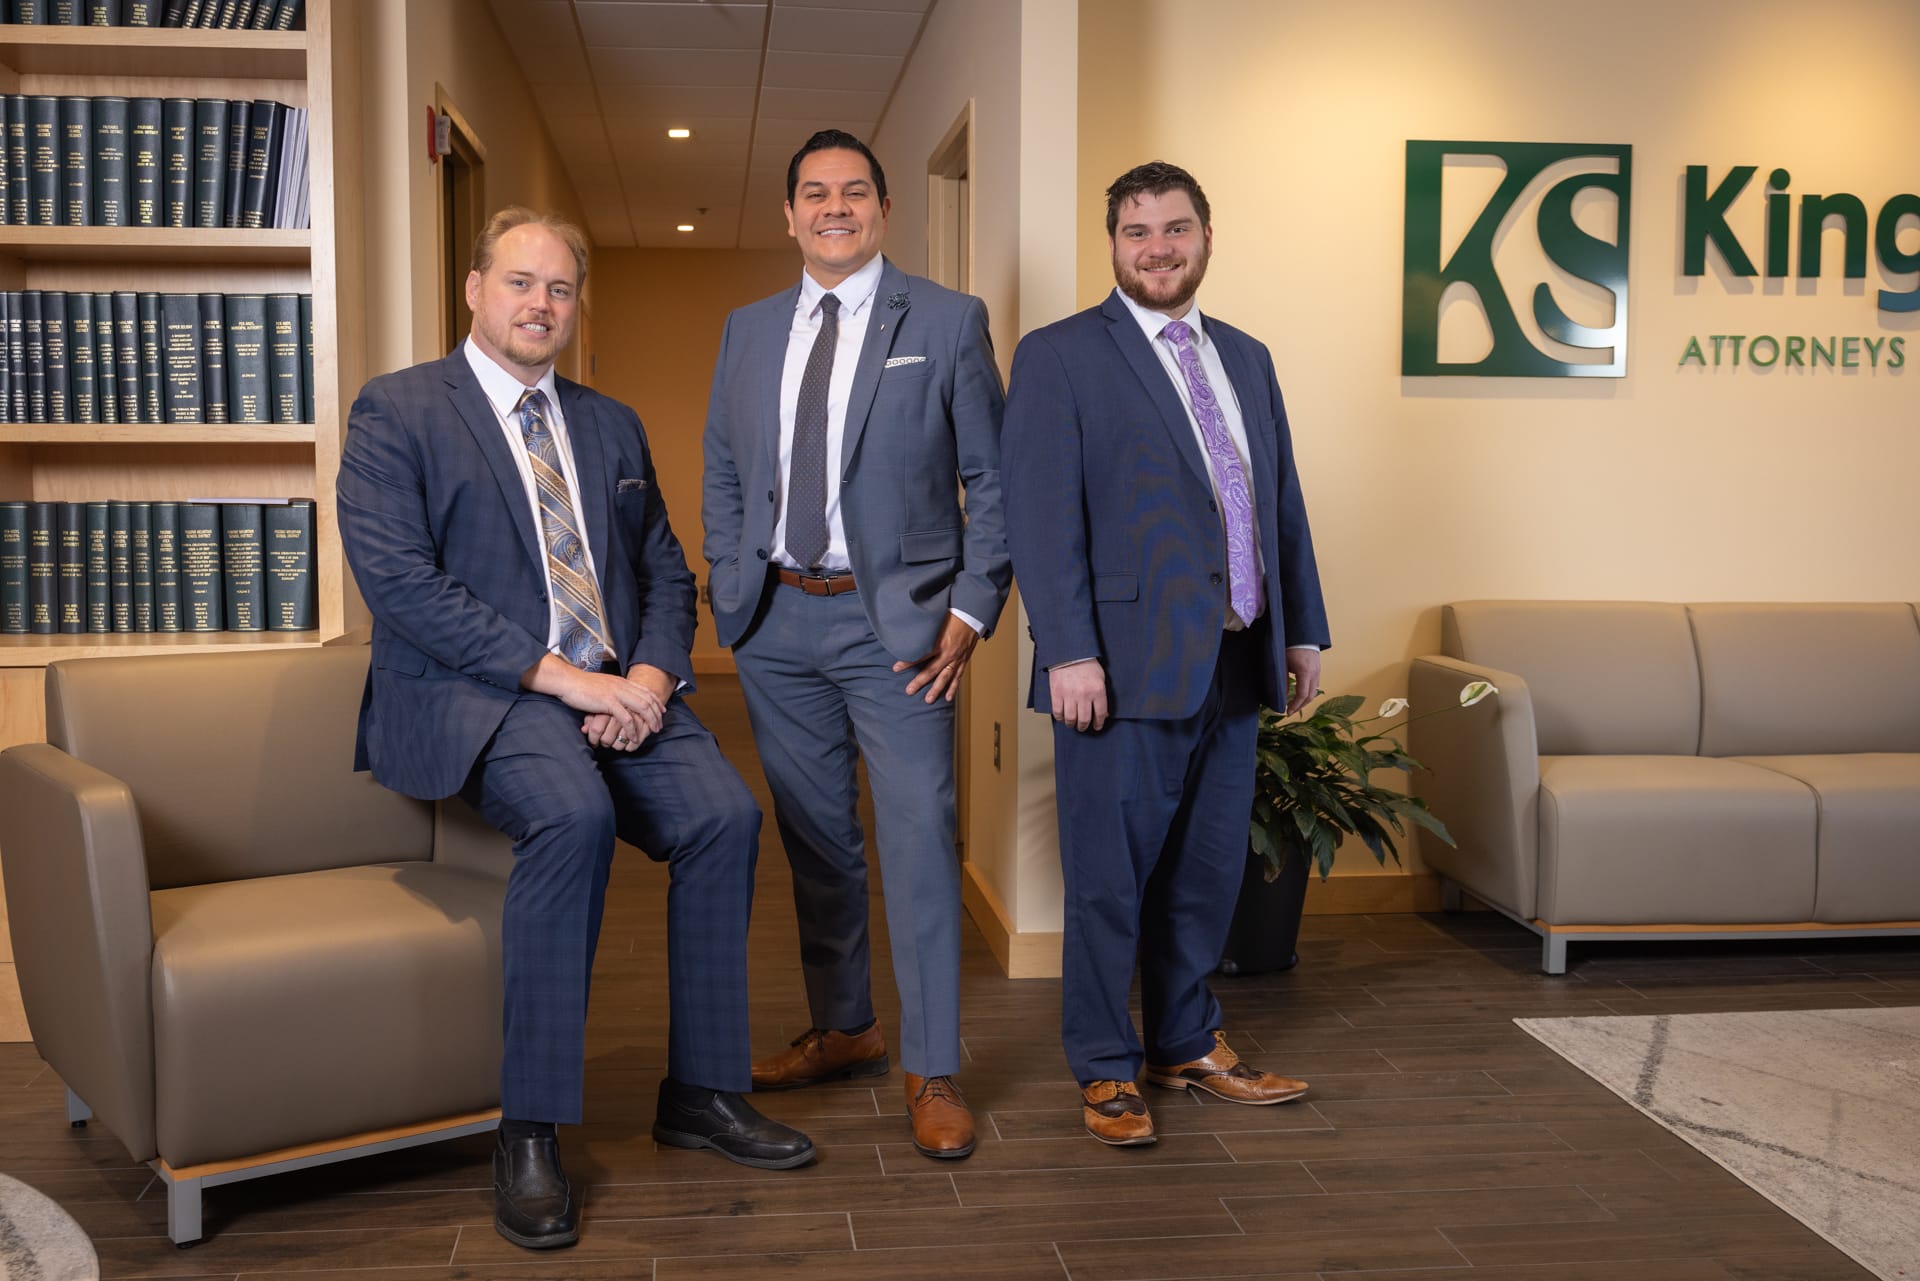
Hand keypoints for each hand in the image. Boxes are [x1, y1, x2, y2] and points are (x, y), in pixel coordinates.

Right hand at [521, 654, 662, 746]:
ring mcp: (616, 694)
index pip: (645, 691)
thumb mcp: (603, 685)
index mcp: (622, 681)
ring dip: (649, 721)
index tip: (662, 711)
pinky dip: (632, 729)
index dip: (656, 701)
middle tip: (659, 726)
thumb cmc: (582, 686)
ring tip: (652, 732)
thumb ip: (613, 691)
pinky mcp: (608, 703)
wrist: (568, 681)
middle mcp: (622, 686)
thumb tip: (619, 699)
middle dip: (656, 714)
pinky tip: (633, 737)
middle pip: (648, 700)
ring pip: (641, 708)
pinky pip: (626, 718)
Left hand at [893, 614, 979, 702]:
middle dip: (920, 681)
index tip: (896, 668)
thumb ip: (925, 626)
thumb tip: (909, 624)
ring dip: (937, 689)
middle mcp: (949, 653)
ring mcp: (957, 658)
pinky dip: (953, 687)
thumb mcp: (937, 617)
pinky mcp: (964, 660)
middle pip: (932, 670)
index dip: (907, 662)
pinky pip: (958, 676)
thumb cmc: (955, 613)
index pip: (921, 655)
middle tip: (909, 691)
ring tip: (928, 700)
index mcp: (941, 642)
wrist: (974, 614)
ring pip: (946, 677)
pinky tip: (947, 697)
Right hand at [1049, 659, 1108, 731]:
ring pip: (1070, 718)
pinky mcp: (1057, 693)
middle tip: (1083, 727)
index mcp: (1097, 690)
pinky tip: (1063, 717)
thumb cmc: (1086, 664)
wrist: (1069, 653)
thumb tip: (1103, 713)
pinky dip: (1060, 718)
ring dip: (1072, 724)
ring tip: (1072, 723)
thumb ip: (1102, 696)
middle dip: (1084, 726)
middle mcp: (1084, 694)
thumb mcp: (1100, 678)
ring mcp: (1069, 695)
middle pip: (1084, 719)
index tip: (1097, 726)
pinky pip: (1058, 712)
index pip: (1100, 714)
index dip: (1099, 723)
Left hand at [1284, 646, 1320, 714]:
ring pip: (1314, 691)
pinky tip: (1300, 694)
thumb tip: (1281, 694)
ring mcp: (1318, 671)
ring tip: (1294, 704)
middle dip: (1300, 706)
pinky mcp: (1318, 669)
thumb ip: (1283, 679)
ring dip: (1305, 700)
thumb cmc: (1291, 647)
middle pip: (1310, 696)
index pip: (1302, 694)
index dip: (1295, 705)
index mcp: (1305, 672)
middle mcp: (1314, 673)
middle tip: (1290, 711)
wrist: (1303, 635)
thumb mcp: (1283, 663)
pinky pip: (1315, 685)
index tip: (1287, 711)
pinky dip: (1308, 692)